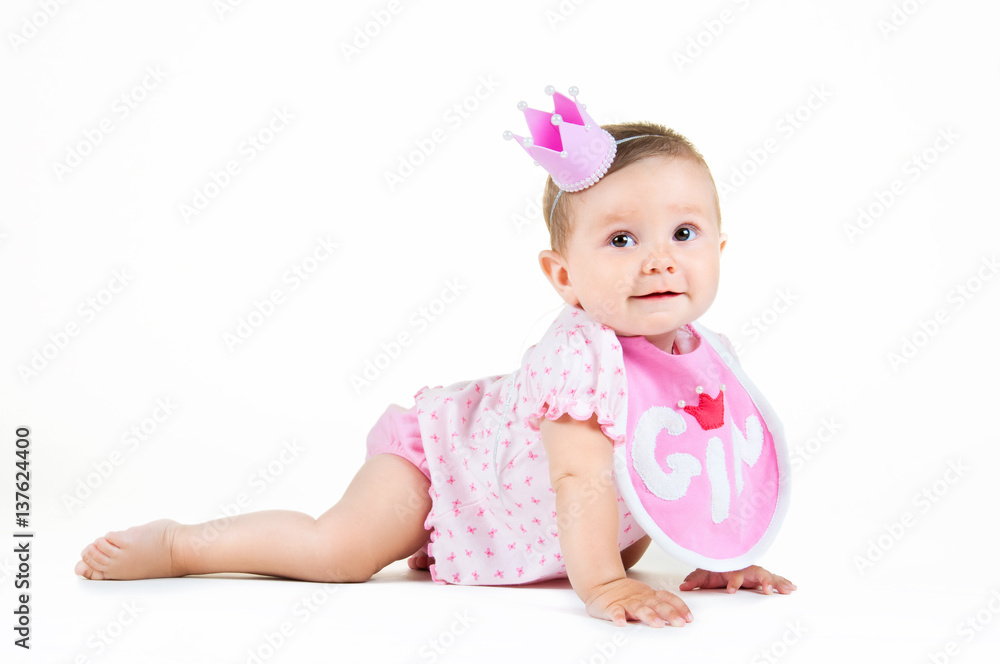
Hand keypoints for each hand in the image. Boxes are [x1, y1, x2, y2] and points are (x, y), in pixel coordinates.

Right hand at [584, 577, 692, 627]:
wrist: (602, 585)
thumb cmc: (626, 593)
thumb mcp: (646, 595)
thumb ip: (660, 603)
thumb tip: (682, 616)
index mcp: (649, 595)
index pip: (667, 598)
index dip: (679, 607)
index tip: (689, 617)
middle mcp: (640, 598)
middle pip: (657, 605)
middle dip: (669, 613)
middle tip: (679, 622)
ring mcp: (626, 602)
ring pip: (639, 609)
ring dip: (648, 616)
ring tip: (657, 624)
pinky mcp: (612, 607)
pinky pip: (615, 612)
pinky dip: (618, 617)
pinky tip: (621, 623)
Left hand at [679, 565, 796, 594]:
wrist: (720, 562)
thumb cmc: (714, 569)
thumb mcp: (703, 574)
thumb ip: (694, 579)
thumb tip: (683, 587)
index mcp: (732, 567)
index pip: (734, 573)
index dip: (734, 581)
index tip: (731, 590)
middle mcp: (746, 568)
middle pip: (757, 572)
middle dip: (763, 580)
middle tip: (767, 590)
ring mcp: (755, 572)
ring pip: (768, 575)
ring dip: (777, 582)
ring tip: (788, 589)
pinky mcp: (761, 577)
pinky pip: (774, 579)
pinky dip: (783, 582)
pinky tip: (792, 588)